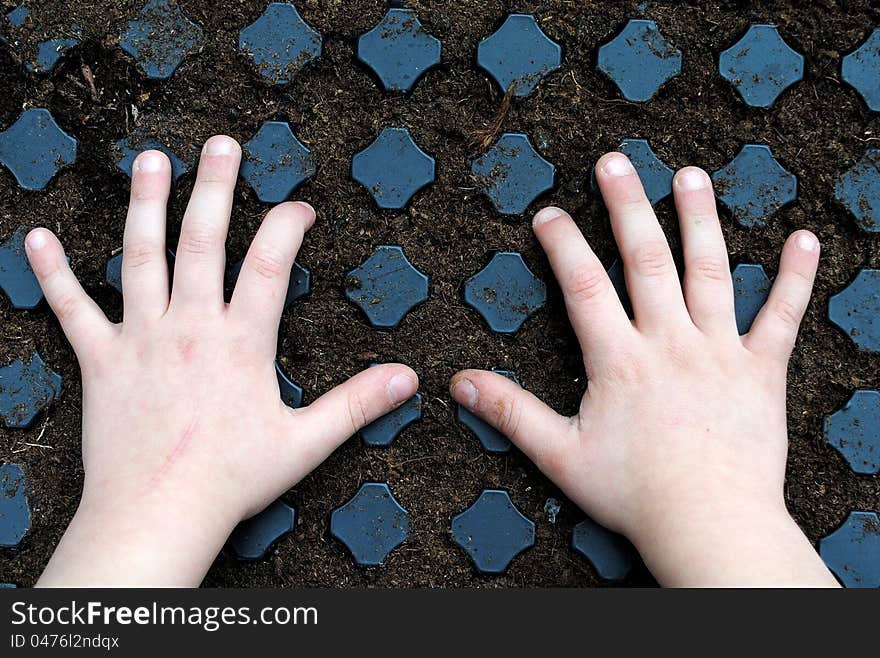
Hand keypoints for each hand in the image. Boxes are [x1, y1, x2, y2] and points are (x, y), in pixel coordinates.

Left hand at [30, 136, 417, 586]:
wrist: (158, 514)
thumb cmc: (233, 480)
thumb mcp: (308, 442)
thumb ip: (358, 403)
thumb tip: (409, 379)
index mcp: (242, 341)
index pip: (272, 264)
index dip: (289, 226)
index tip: (301, 207)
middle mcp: (190, 326)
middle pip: (204, 240)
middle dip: (215, 187)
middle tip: (223, 144)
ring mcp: (141, 338)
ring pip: (141, 256)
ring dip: (145, 204)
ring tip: (151, 159)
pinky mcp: (100, 360)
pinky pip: (71, 308)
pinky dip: (52, 273)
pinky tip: (36, 238)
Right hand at [451, 153, 837, 586]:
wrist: (710, 524)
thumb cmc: (635, 494)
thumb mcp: (559, 455)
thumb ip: (510, 412)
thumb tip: (460, 382)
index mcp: (619, 360)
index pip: (584, 287)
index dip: (562, 246)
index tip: (547, 213)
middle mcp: (669, 343)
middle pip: (646, 260)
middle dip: (626, 206)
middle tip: (614, 162)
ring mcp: (719, 352)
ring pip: (710, 272)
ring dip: (700, 220)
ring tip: (690, 175)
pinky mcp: (762, 371)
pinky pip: (782, 317)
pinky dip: (794, 278)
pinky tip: (803, 239)